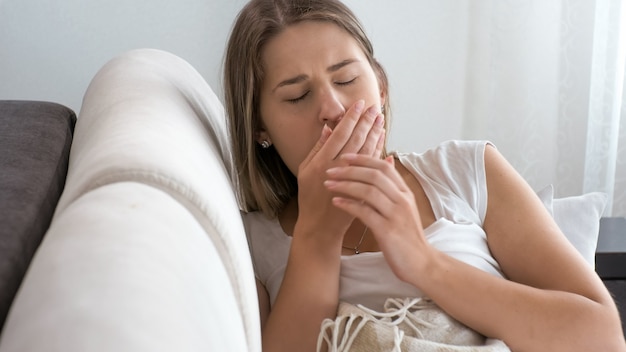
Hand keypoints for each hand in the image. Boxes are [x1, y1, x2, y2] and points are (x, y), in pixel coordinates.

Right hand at [294, 100, 384, 243]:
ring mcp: (350, 179)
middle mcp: (336, 168)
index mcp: (321, 162)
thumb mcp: (305, 170)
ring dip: (375, 134)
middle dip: (367, 123)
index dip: (351, 118)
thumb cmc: (309, 197)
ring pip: (366, 152)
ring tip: (381, 120)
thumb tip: (328, 129)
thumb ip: (317, 148)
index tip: (360, 104)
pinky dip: (378, 152)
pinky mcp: (360, 188)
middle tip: (376, 108)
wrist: (319, 226)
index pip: (340, 134)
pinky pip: (371, 167)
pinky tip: (382, 140)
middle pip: (356, 140)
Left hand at [323, 154, 431, 281]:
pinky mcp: (387, 231)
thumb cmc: (408, 236)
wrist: (421, 263)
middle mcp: (402, 200)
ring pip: (368, 191)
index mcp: (405, 193)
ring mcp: (396, 215)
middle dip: (349, 170)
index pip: (384, 167)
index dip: (363, 159)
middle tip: (330, 170)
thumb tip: (387, 160)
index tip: (344, 157)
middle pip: (374, 176)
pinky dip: (348, 205)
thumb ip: (394, 186)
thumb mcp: (405, 207)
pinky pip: (365, 212)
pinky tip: (336, 202)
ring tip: (329, 184)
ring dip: (345, 185)